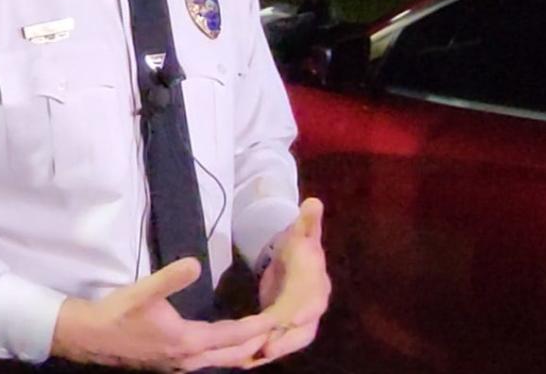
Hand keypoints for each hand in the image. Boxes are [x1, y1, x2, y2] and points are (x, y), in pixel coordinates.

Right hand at [51, 257, 276, 371]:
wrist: (90, 337)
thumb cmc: (118, 313)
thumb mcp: (143, 291)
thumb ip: (172, 277)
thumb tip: (197, 262)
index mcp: (188, 342)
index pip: (233, 336)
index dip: (257, 328)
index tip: (279, 319)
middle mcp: (189, 359)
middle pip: (233, 355)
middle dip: (257, 343)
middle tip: (279, 329)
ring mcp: (180, 365)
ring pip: (221, 361)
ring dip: (242, 350)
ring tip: (259, 337)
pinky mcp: (172, 364)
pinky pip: (208, 362)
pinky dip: (225, 353)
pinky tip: (224, 343)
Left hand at [252, 197, 330, 365]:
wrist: (297, 261)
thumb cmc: (299, 247)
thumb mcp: (302, 232)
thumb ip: (308, 221)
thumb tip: (313, 201)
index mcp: (316, 287)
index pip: (312, 302)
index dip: (303, 312)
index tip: (291, 318)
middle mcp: (311, 309)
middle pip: (301, 331)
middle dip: (285, 342)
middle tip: (265, 350)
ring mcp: (299, 322)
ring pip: (288, 342)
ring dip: (271, 351)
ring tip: (249, 360)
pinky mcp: (284, 328)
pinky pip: (276, 342)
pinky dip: (262, 351)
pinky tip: (242, 360)